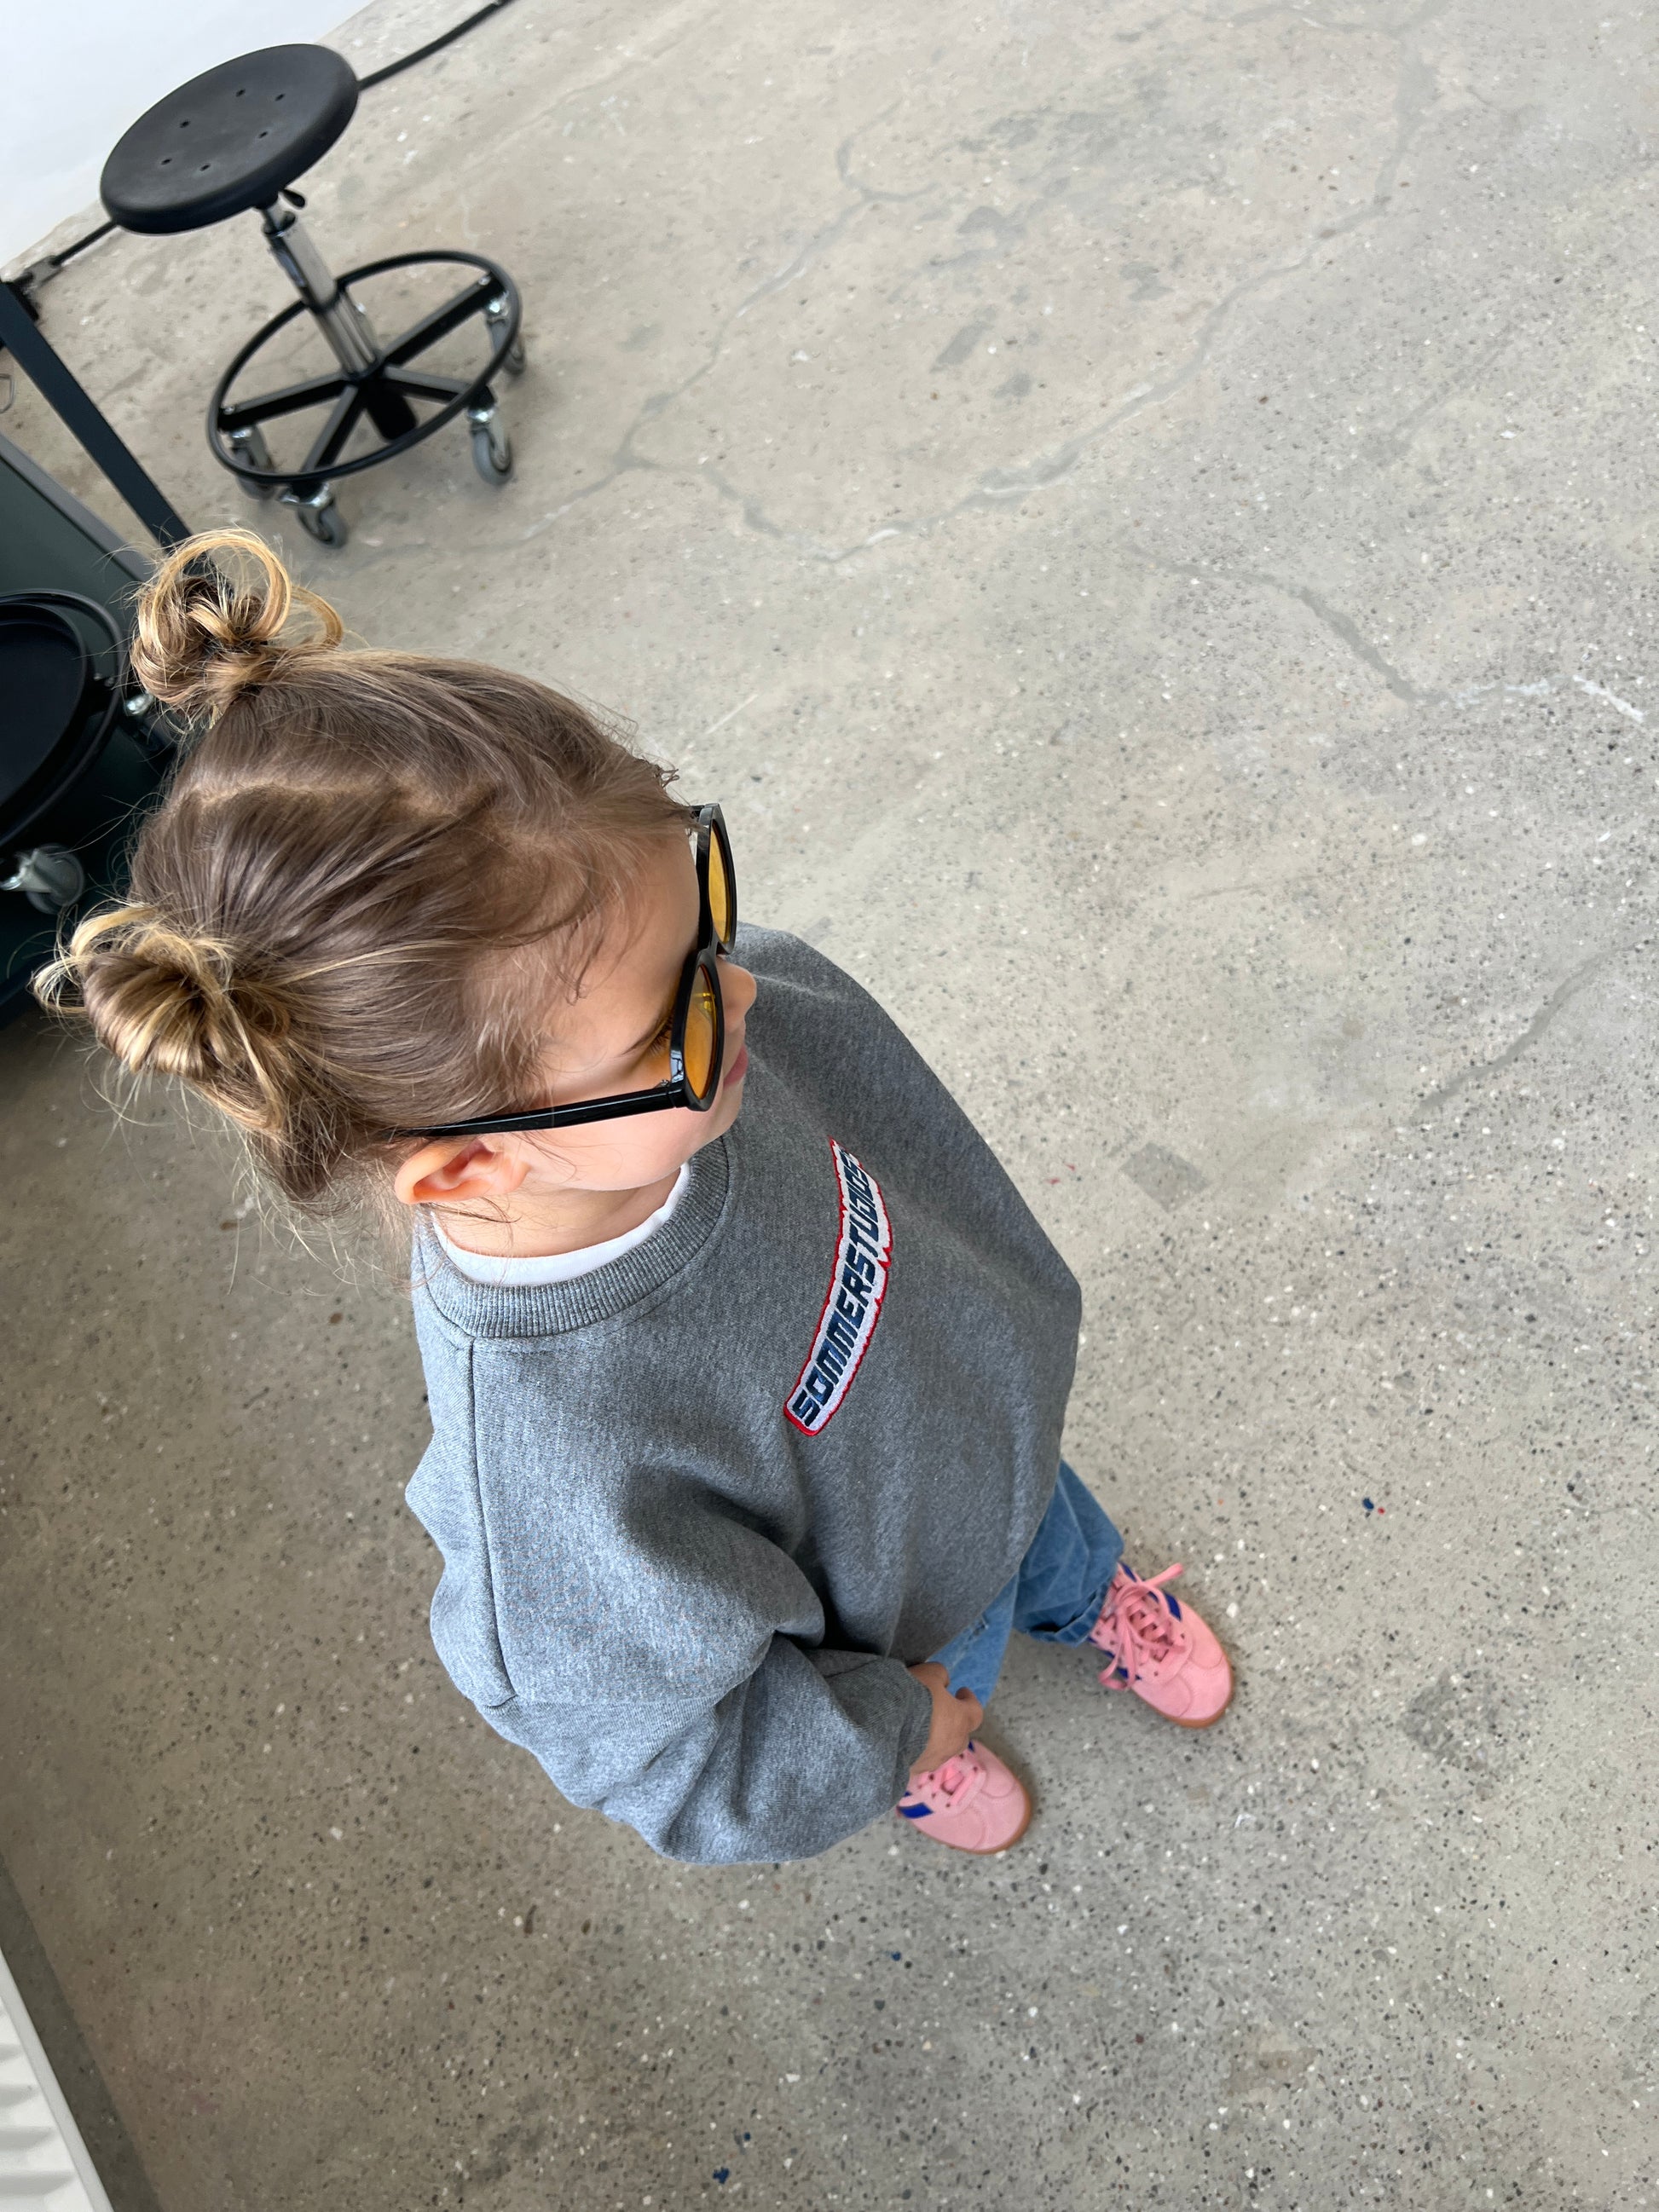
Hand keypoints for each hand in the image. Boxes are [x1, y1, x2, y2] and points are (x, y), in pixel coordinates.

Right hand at [906, 1662, 982, 1777]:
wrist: (883, 1731)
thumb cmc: (913, 1698)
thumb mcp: (929, 1674)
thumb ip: (940, 1675)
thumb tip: (943, 1682)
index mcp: (961, 1721)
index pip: (975, 1712)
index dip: (970, 1700)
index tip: (962, 1691)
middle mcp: (952, 1745)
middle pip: (961, 1736)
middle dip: (955, 1724)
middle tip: (943, 1712)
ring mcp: (933, 1761)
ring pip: (941, 1750)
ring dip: (935, 1739)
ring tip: (920, 1728)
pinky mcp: (914, 1771)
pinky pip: (920, 1759)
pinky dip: (917, 1751)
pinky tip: (903, 1741)